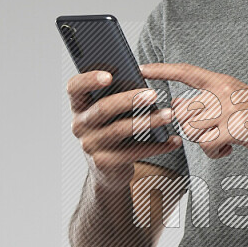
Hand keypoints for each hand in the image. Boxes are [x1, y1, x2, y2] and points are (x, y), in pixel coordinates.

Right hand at [66, 70, 182, 187]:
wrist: (107, 171)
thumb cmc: (112, 130)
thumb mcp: (109, 113)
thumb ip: (116, 96)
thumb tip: (142, 80)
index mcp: (79, 106)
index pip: (74, 87)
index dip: (89, 80)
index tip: (110, 76)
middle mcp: (79, 125)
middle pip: (103, 108)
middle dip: (129, 100)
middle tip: (153, 94)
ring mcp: (90, 145)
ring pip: (120, 130)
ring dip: (148, 121)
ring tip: (169, 114)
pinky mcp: (104, 162)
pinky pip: (134, 152)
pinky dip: (157, 146)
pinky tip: (173, 140)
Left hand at [140, 62, 247, 165]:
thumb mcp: (240, 105)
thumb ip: (211, 103)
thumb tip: (179, 104)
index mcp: (226, 83)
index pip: (188, 72)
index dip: (163, 70)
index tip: (142, 69)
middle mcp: (226, 92)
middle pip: (184, 110)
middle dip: (191, 128)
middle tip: (213, 134)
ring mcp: (232, 109)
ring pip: (192, 128)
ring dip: (204, 142)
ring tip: (224, 143)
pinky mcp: (237, 128)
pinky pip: (206, 144)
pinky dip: (214, 153)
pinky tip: (229, 150)